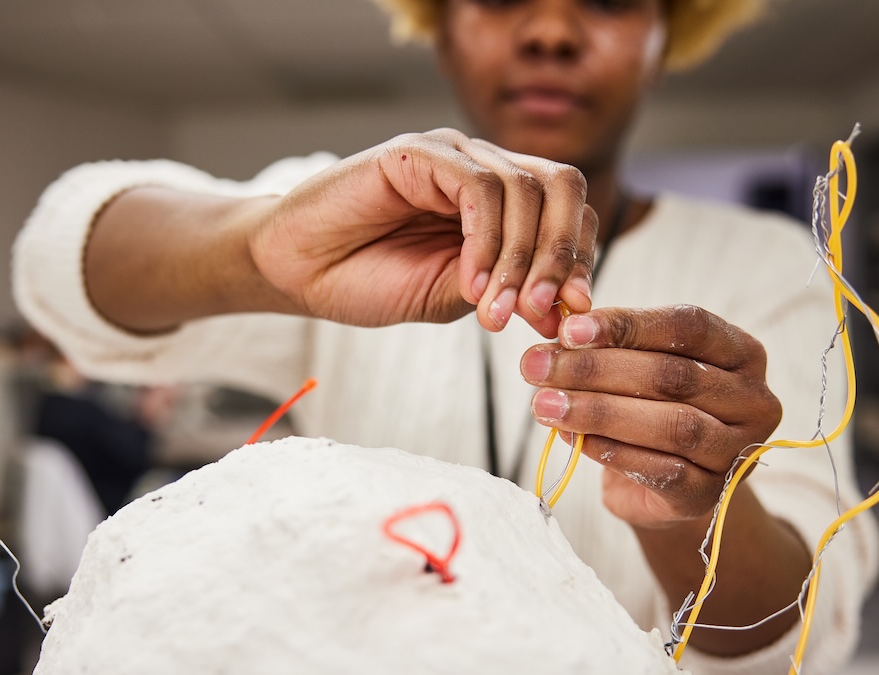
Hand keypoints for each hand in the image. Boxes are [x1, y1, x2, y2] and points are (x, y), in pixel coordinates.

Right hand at [251, 129, 596, 337]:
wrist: (296, 271)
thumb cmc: (368, 280)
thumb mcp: (454, 298)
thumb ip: (509, 293)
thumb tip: (571, 311)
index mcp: (501, 203)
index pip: (569, 214)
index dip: (581, 263)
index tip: (573, 318)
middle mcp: (484, 169)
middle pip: (563, 189)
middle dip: (565, 255)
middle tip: (546, 312)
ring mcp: (453, 155)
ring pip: (525, 191)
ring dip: (521, 261)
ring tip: (495, 313)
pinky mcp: (420, 152)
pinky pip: (478, 188)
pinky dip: (486, 243)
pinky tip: (470, 284)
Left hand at [520, 305, 781, 527]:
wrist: (665, 484)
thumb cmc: (651, 408)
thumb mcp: (638, 366)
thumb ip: (611, 345)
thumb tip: (559, 335)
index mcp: (742, 353)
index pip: (688, 327)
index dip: (627, 325)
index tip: (568, 329)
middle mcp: (753, 400)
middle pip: (673, 376)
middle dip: (596, 369)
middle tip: (538, 366)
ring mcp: (737, 451)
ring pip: (671, 425)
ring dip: (599, 412)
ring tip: (546, 405)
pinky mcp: (709, 494)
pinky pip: (662, 470)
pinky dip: (612, 452)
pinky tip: (574, 439)